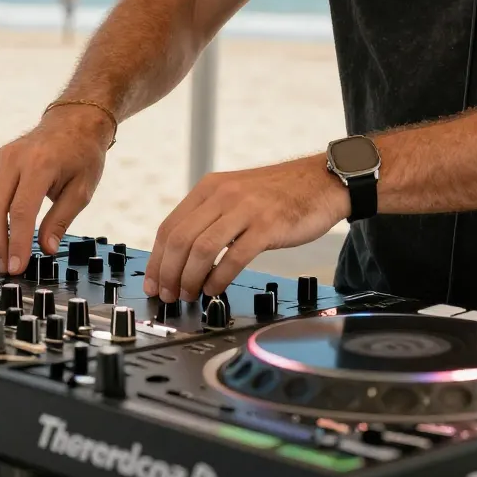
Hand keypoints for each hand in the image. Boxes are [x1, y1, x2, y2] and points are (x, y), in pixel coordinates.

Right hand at [0, 105, 111, 274]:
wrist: (73, 123)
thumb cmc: (81, 154)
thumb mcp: (82, 190)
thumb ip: (61, 220)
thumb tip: (46, 248)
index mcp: (40, 164)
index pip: (21, 211)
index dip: (17, 243)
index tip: (17, 266)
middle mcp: (13, 159)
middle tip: (6, 266)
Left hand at [144, 154, 347, 302]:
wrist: (323, 181)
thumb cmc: (281, 194)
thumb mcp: (237, 194)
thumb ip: (211, 216)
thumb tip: (184, 254)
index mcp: (210, 188)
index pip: (170, 227)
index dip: (157, 260)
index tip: (154, 282)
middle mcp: (223, 195)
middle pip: (180, 240)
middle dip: (169, 274)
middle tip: (169, 295)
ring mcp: (245, 210)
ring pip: (201, 249)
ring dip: (190, 279)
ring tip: (190, 295)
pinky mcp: (267, 226)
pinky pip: (233, 257)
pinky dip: (219, 278)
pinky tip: (215, 289)